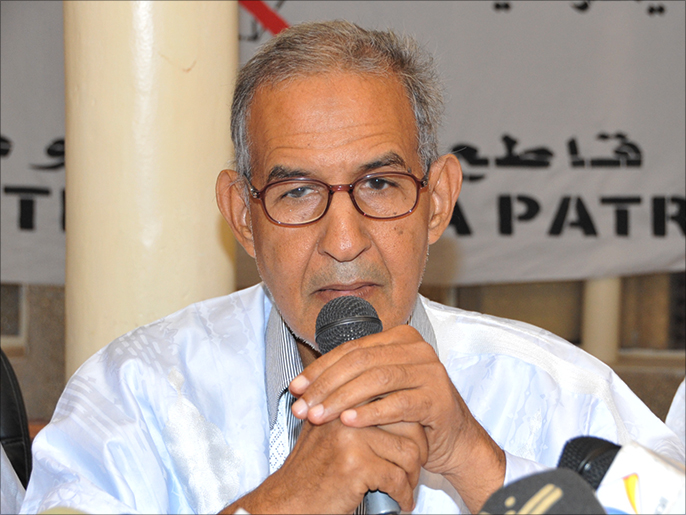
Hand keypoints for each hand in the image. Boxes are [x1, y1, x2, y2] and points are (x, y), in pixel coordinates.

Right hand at [222, 418, 425, 513]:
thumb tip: (396, 407)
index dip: (411, 423)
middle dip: (419, 449)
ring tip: (406, 485)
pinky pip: (397, 478)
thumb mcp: (328, 431)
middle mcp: (346, 413)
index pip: (393, 399)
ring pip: (407, 452)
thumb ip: (353, 414)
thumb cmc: (309, 472)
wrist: (287, 501)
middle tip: (416, 465)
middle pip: (407, 423)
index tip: (416, 441)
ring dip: (413, 475)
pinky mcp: (356, 465)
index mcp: (342, 400)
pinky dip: (404, 495)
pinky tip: (400, 501)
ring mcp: (351, 438)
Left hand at [289, 325, 505, 512]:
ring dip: (342, 399)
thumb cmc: (409, 414)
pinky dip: (370, 413)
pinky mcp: (439, 398)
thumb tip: (301, 385)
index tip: (295, 388)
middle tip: (302, 408)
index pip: (350, 349)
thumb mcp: (378, 390)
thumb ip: (350, 379)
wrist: (452, 440)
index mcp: (399, 338)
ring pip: (377, 379)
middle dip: (325, 385)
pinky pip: (398, 403)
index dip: (319, 368)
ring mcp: (430, 371)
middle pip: (360, 362)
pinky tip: (349, 422)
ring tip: (319, 416)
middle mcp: (416, 348)